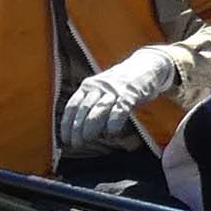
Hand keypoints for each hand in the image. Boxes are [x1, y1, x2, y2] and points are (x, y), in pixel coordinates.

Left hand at [60, 45, 182, 153]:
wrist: (146, 65)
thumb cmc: (121, 85)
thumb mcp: (101, 91)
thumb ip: (91, 107)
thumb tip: (80, 131)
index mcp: (88, 86)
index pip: (72, 106)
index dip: (67, 123)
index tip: (65, 139)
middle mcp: (98, 87)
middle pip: (84, 109)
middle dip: (78, 128)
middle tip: (76, 144)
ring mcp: (115, 90)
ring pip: (99, 109)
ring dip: (92, 126)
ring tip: (89, 140)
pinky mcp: (131, 93)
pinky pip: (120, 109)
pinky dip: (114, 122)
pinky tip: (111, 133)